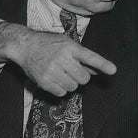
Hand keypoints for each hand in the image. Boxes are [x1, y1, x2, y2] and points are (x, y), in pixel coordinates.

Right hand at [0, 24, 116, 96]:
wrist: (25, 46)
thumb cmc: (48, 44)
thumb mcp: (66, 44)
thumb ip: (82, 57)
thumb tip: (97, 71)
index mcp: (70, 47)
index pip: (90, 57)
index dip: (102, 64)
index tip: (113, 70)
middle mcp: (61, 58)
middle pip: (83, 78)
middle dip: (80, 77)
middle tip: (72, 71)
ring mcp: (52, 70)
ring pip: (73, 87)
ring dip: (70, 84)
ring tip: (61, 74)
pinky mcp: (44, 81)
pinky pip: (61, 93)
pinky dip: (60, 89)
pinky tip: (54, 79)